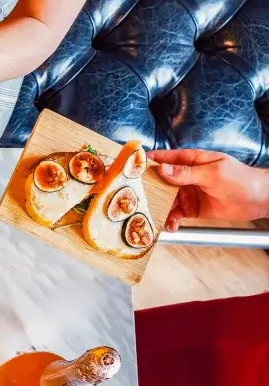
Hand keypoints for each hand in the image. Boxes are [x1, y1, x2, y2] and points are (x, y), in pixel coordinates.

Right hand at [148, 149, 268, 230]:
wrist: (259, 199)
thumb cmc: (241, 179)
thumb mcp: (213, 173)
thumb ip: (186, 173)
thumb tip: (162, 169)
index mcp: (191, 161)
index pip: (165, 159)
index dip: (147, 162)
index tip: (130, 168)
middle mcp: (186, 176)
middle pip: (159, 182)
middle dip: (148, 192)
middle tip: (136, 201)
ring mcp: (188, 192)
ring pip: (165, 200)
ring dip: (159, 210)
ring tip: (156, 219)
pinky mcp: (191, 208)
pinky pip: (175, 214)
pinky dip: (170, 221)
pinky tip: (170, 226)